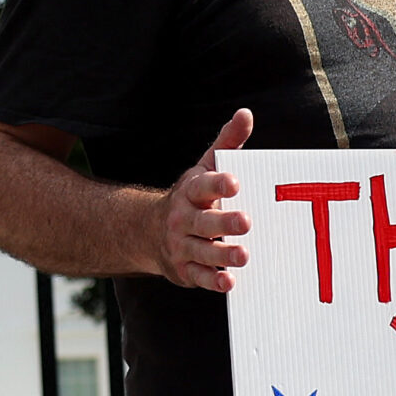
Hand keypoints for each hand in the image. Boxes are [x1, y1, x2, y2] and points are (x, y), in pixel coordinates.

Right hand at [153, 109, 254, 291]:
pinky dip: (213, 281)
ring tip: (243, 255)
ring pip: (202, 251)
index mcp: (190, 192)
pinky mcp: (184, 270)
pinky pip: (198, 277)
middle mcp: (182, 219)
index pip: (202, 186)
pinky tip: (229, 281)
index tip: (234, 182)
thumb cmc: (192, 197)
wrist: (149, 231)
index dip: (217, 183)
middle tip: (246, 221)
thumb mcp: (205, 168)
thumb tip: (246, 114)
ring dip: (222, 254)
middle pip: (203, 221)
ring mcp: (181, 245)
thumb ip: (227, 144)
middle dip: (223, 222)